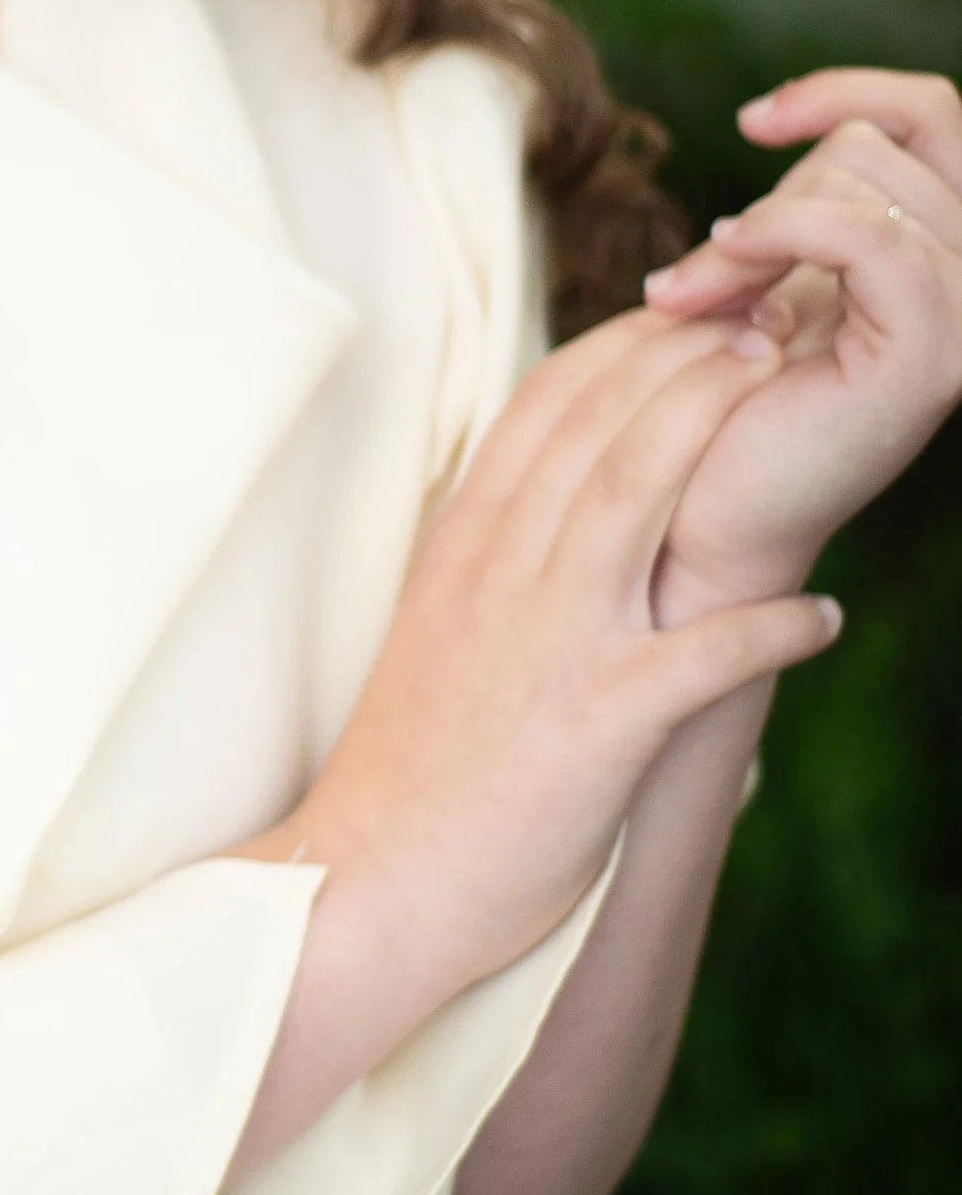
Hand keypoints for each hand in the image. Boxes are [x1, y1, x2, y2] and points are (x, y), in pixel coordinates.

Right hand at [277, 311, 837, 1006]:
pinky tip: (827, 618)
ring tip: (786, 383)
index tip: (684, 313)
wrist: (368, 881)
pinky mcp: (594, 725)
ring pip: (639, 495)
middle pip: (601, 426)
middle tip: (761, 313)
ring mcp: (548, 641)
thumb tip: (554, 512)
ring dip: (716, 426)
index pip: (542, 406)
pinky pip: (703, 657)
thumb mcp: (435, 632)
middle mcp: (502, 574)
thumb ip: (491, 563)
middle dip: (687, 355)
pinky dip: (772, 629)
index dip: (622, 346)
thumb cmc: (410, 768)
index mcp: (463, 546)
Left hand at [643, 69, 961, 610]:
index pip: (936, 116)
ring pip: (865, 180)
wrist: (687, 517)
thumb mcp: (761, 271)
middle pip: (879, 146)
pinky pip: (866, 235)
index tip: (754, 120)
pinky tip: (707, 292)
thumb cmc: (710, 398)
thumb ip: (801, 206)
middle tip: (694, 280)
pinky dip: (772, 237)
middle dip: (771, 193)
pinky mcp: (930, 358)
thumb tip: (787, 119)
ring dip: (747, 231)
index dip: (849, 92)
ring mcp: (960, 321)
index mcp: (934, 256)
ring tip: (689, 300)